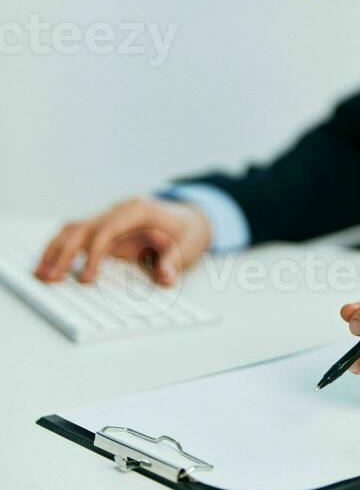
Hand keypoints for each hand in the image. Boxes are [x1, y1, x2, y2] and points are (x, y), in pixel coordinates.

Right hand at [34, 197, 212, 285]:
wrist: (189, 217)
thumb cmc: (187, 231)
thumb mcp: (188, 245)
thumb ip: (174, 261)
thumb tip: (165, 277)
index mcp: (137, 210)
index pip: (107, 229)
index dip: (94, 254)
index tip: (86, 279)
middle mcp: (117, 211)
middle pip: (83, 227)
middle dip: (64, 253)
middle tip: (49, 278)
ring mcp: (108, 218)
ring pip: (73, 229)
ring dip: (55, 250)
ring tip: (39, 274)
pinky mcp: (103, 230)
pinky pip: (76, 236)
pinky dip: (60, 249)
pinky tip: (48, 267)